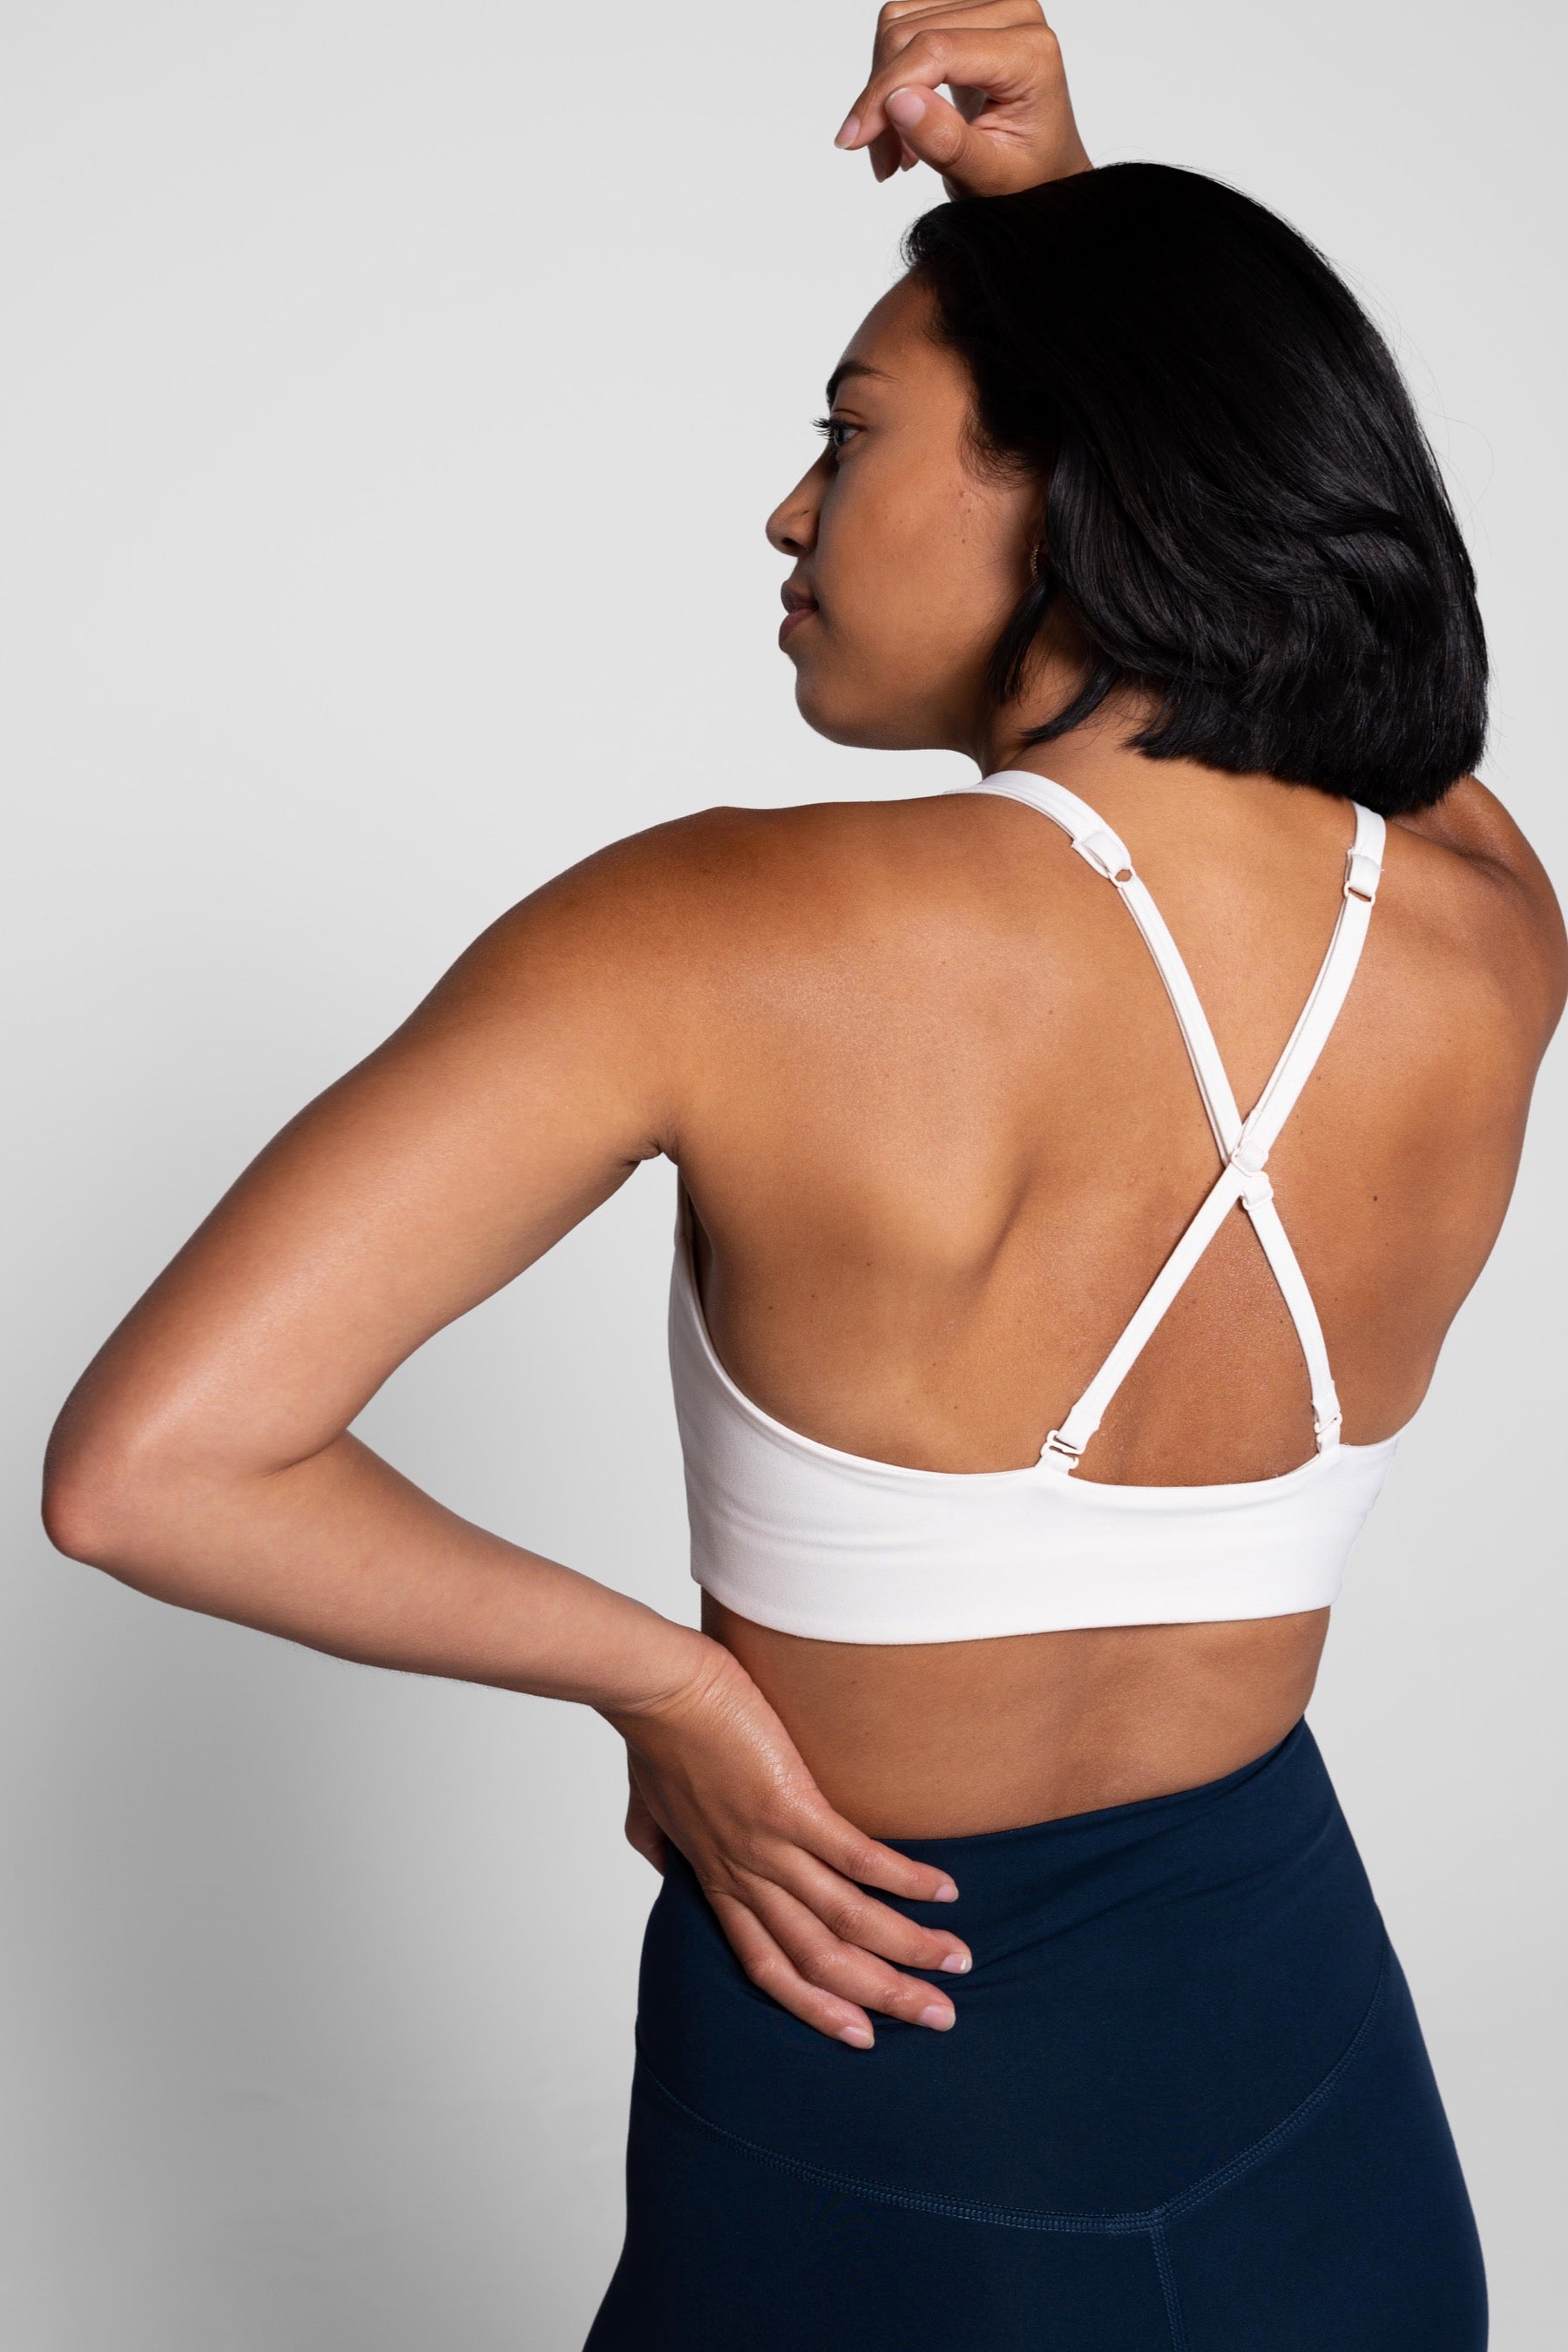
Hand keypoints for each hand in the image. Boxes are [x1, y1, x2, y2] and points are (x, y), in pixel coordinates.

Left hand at [608, 1638, 971, 2048]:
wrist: (655, 1689)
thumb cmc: (655, 1735)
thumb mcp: (649, 1806)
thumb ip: (657, 1842)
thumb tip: (666, 1861)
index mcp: (718, 1881)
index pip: (770, 1967)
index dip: (817, 2006)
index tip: (863, 2035)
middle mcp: (746, 1877)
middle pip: (821, 1961)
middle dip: (885, 1995)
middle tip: (939, 2016)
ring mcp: (768, 1847)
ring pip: (846, 1921)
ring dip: (907, 1947)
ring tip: (957, 1962)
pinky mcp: (789, 1805)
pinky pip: (855, 1856)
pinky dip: (902, 1879)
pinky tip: (942, 1890)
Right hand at [835, 1, 1090, 198]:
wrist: (1042, 167)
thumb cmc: (1026, 177)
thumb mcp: (990, 176)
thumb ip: (947, 143)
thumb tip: (897, 102)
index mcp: (1030, 52)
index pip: (937, 50)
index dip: (885, 91)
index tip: (854, 139)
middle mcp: (1013, 12)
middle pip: (911, 33)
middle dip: (881, 99)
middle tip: (882, 160)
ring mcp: (989, 5)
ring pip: (899, 26)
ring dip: (882, 91)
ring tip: (896, 147)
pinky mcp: (965, 9)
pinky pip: (902, 25)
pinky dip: (889, 77)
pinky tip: (904, 117)